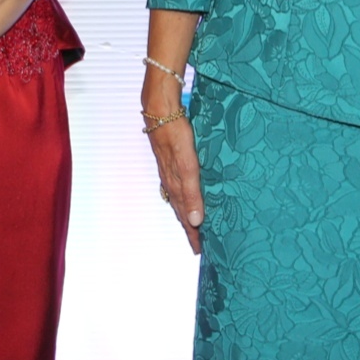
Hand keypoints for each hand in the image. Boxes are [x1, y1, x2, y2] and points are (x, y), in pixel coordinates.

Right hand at [145, 98, 203, 253]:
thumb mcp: (187, 165)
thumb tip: (196, 220)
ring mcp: (169, 169)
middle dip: (189, 227)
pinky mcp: (169, 159)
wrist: (160, 109)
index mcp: (176, 185)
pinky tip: (185, 193)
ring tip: (192, 223)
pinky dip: (182, 196)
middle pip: (181, 210)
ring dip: (185, 212)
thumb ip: (192, 192)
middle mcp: (171, 180)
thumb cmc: (175, 134)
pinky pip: (177, 184)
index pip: (186, 216)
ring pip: (178, 198)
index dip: (192, 234)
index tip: (199, 251)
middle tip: (197, 243)